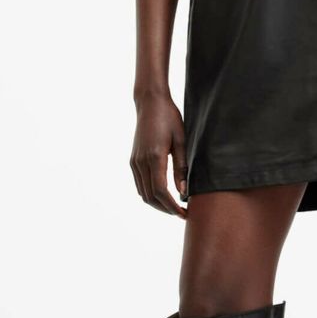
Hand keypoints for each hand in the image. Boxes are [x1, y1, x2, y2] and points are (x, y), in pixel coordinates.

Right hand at [131, 92, 188, 217]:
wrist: (150, 103)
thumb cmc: (169, 118)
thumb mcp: (181, 141)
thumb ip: (182, 168)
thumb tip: (183, 193)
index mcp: (154, 157)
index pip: (160, 191)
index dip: (172, 207)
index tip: (184, 213)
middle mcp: (141, 162)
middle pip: (150, 197)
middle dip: (165, 209)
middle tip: (182, 214)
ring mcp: (134, 162)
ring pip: (143, 193)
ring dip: (157, 204)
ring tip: (174, 207)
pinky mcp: (133, 160)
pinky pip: (139, 185)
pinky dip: (150, 194)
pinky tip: (163, 195)